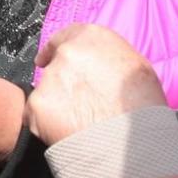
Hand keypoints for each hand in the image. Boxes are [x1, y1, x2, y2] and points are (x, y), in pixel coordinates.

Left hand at [28, 24, 167, 145]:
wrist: (132, 140)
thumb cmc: (142, 106)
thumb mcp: (134, 66)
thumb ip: (107, 59)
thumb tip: (99, 68)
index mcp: (92, 38)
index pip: (64, 37)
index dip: (55, 50)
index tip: (46, 58)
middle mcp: (67, 53)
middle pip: (54, 66)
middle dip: (61, 83)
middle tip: (77, 103)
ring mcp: (50, 79)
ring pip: (45, 92)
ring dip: (55, 105)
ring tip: (78, 123)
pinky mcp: (37, 106)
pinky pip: (34, 116)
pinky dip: (45, 125)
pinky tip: (66, 133)